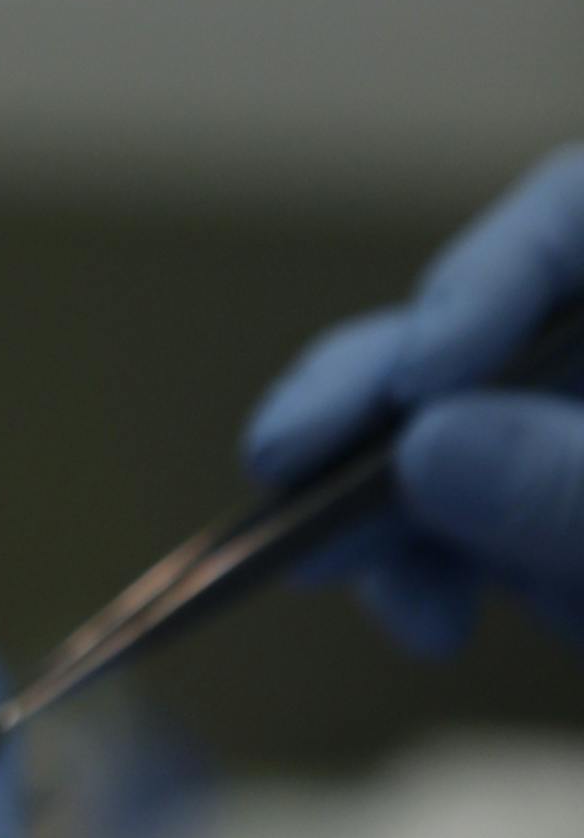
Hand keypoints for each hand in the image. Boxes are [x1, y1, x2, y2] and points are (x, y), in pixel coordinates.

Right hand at [248, 148, 583, 652]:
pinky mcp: (565, 543)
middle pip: (482, 335)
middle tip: (284, 461)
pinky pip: (480, 535)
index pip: (572, 218)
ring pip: (456, 441)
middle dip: (378, 401)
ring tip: (347, 573)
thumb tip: (424, 446)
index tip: (418, 378)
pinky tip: (432, 618)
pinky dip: (436, 572)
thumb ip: (577, 490)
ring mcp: (573, 453)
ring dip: (390, 508)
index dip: (483, 278)